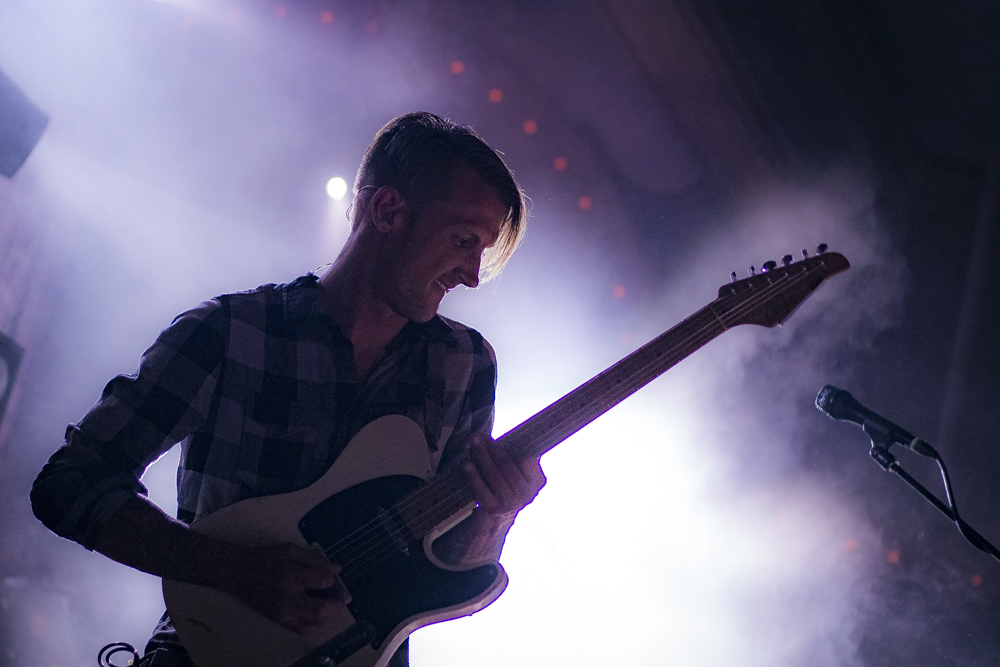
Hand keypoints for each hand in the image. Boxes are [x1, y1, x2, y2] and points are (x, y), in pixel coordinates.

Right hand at [215, 542, 350, 635]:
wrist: (238, 573)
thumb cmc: (266, 558)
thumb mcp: (290, 550)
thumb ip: (314, 559)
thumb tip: (337, 568)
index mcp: (290, 575)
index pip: (322, 581)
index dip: (333, 579)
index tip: (334, 576)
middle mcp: (287, 597)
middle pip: (320, 609)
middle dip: (337, 603)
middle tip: (344, 596)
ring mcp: (282, 612)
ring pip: (313, 623)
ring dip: (329, 615)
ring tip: (333, 605)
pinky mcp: (278, 621)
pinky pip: (301, 630)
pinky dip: (315, 625)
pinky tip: (320, 615)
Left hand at [462, 434, 545, 521]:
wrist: (501, 517)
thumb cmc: (510, 486)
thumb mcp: (522, 474)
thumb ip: (517, 458)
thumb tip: (500, 438)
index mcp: (535, 481)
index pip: (527, 461)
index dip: (514, 450)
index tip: (502, 438)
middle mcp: (525, 494)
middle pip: (505, 465)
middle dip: (491, 447)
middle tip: (478, 435)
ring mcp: (508, 502)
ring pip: (492, 474)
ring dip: (481, 455)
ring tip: (473, 443)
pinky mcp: (492, 508)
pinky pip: (480, 488)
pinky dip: (472, 474)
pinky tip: (467, 463)